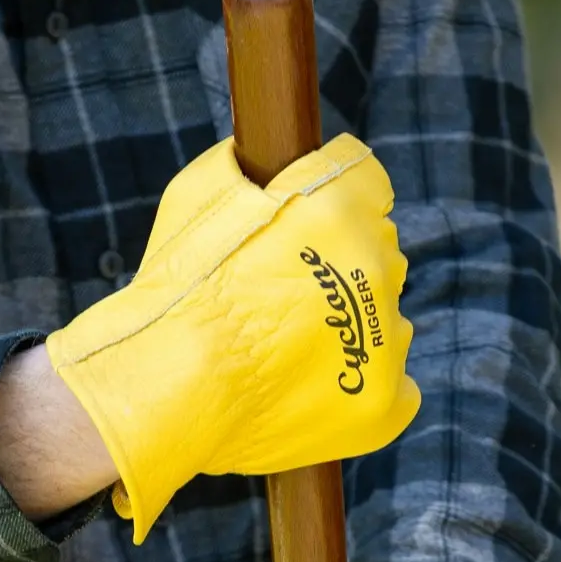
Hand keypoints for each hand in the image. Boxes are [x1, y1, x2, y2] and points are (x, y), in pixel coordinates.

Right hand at [44, 134, 418, 541]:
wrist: (167, 400)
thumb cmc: (173, 297)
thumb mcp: (197, 195)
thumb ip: (249, 166)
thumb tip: (260, 157)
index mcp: (340, 209)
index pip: (368, 187)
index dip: (330, 206)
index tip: (302, 231)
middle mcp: (377, 269)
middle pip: (378, 255)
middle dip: (341, 268)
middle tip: (279, 301)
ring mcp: (387, 342)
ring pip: (385, 321)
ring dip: (352, 328)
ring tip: (287, 353)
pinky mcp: (386, 404)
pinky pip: (393, 384)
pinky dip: (361, 385)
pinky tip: (311, 389)